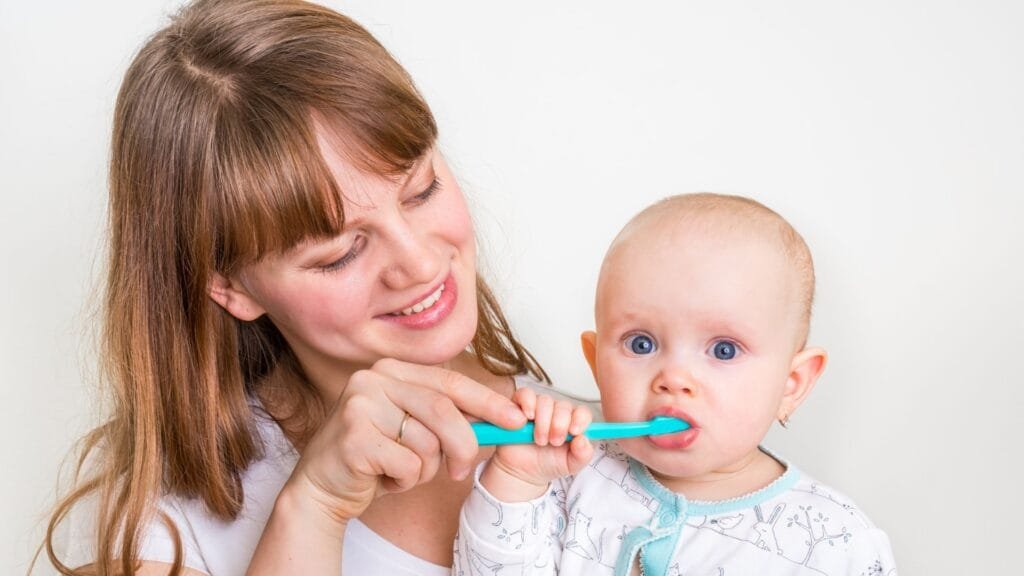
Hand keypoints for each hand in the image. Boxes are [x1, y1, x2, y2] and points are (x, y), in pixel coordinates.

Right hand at [281, 358, 526, 526]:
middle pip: (444, 411)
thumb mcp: (414, 428)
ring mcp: (360, 406)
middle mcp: (373, 379)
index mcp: (392, 370)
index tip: (516, 420)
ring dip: (425, 469)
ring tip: (401, 471)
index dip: (488, 402)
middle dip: (463, 446)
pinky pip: (408, 465)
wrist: (323, 486)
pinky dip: (405, 482)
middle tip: (460, 470)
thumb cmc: (377, 457)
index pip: (451, 381)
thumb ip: (448, 417)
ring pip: (427, 443)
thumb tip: (503, 418)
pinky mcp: (354, 438)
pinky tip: (384, 479)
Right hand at [481, 388, 593, 501]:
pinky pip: (525, 394)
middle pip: (563, 406)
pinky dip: (528, 404)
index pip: (582, 412)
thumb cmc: (547, 464)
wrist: (522, 471)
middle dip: (559, 425)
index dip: (580, 419)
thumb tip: (583, 439)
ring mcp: (538, 408)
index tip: (574, 432)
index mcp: (572, 423)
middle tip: (554, 442)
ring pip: (545, 401)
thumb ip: (583, 455)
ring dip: (543, 422)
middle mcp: (556, 413)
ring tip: (539, 440)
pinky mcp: (520, 406)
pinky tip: (528, 418)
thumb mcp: (570, 465)